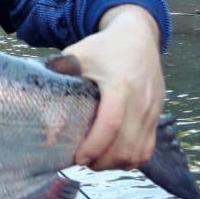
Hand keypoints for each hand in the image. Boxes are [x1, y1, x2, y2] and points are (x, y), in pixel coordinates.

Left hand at [65, 5, 164, 170]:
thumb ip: (60, 77)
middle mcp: (141, 101)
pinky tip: (113, 156)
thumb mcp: (78, 54)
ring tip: (96, 161)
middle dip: (103, 161)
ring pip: (139, 151)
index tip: (78, 157)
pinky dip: (131, 158)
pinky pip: (148, 148)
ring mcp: (153, 110)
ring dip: (116, 162)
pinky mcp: (158, 115)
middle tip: (82, 161)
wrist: (138, 36)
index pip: (111, 123)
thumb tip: (42, 105)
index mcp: (121, 85)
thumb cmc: (104, 47)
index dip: (95, 145)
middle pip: (127, 145)